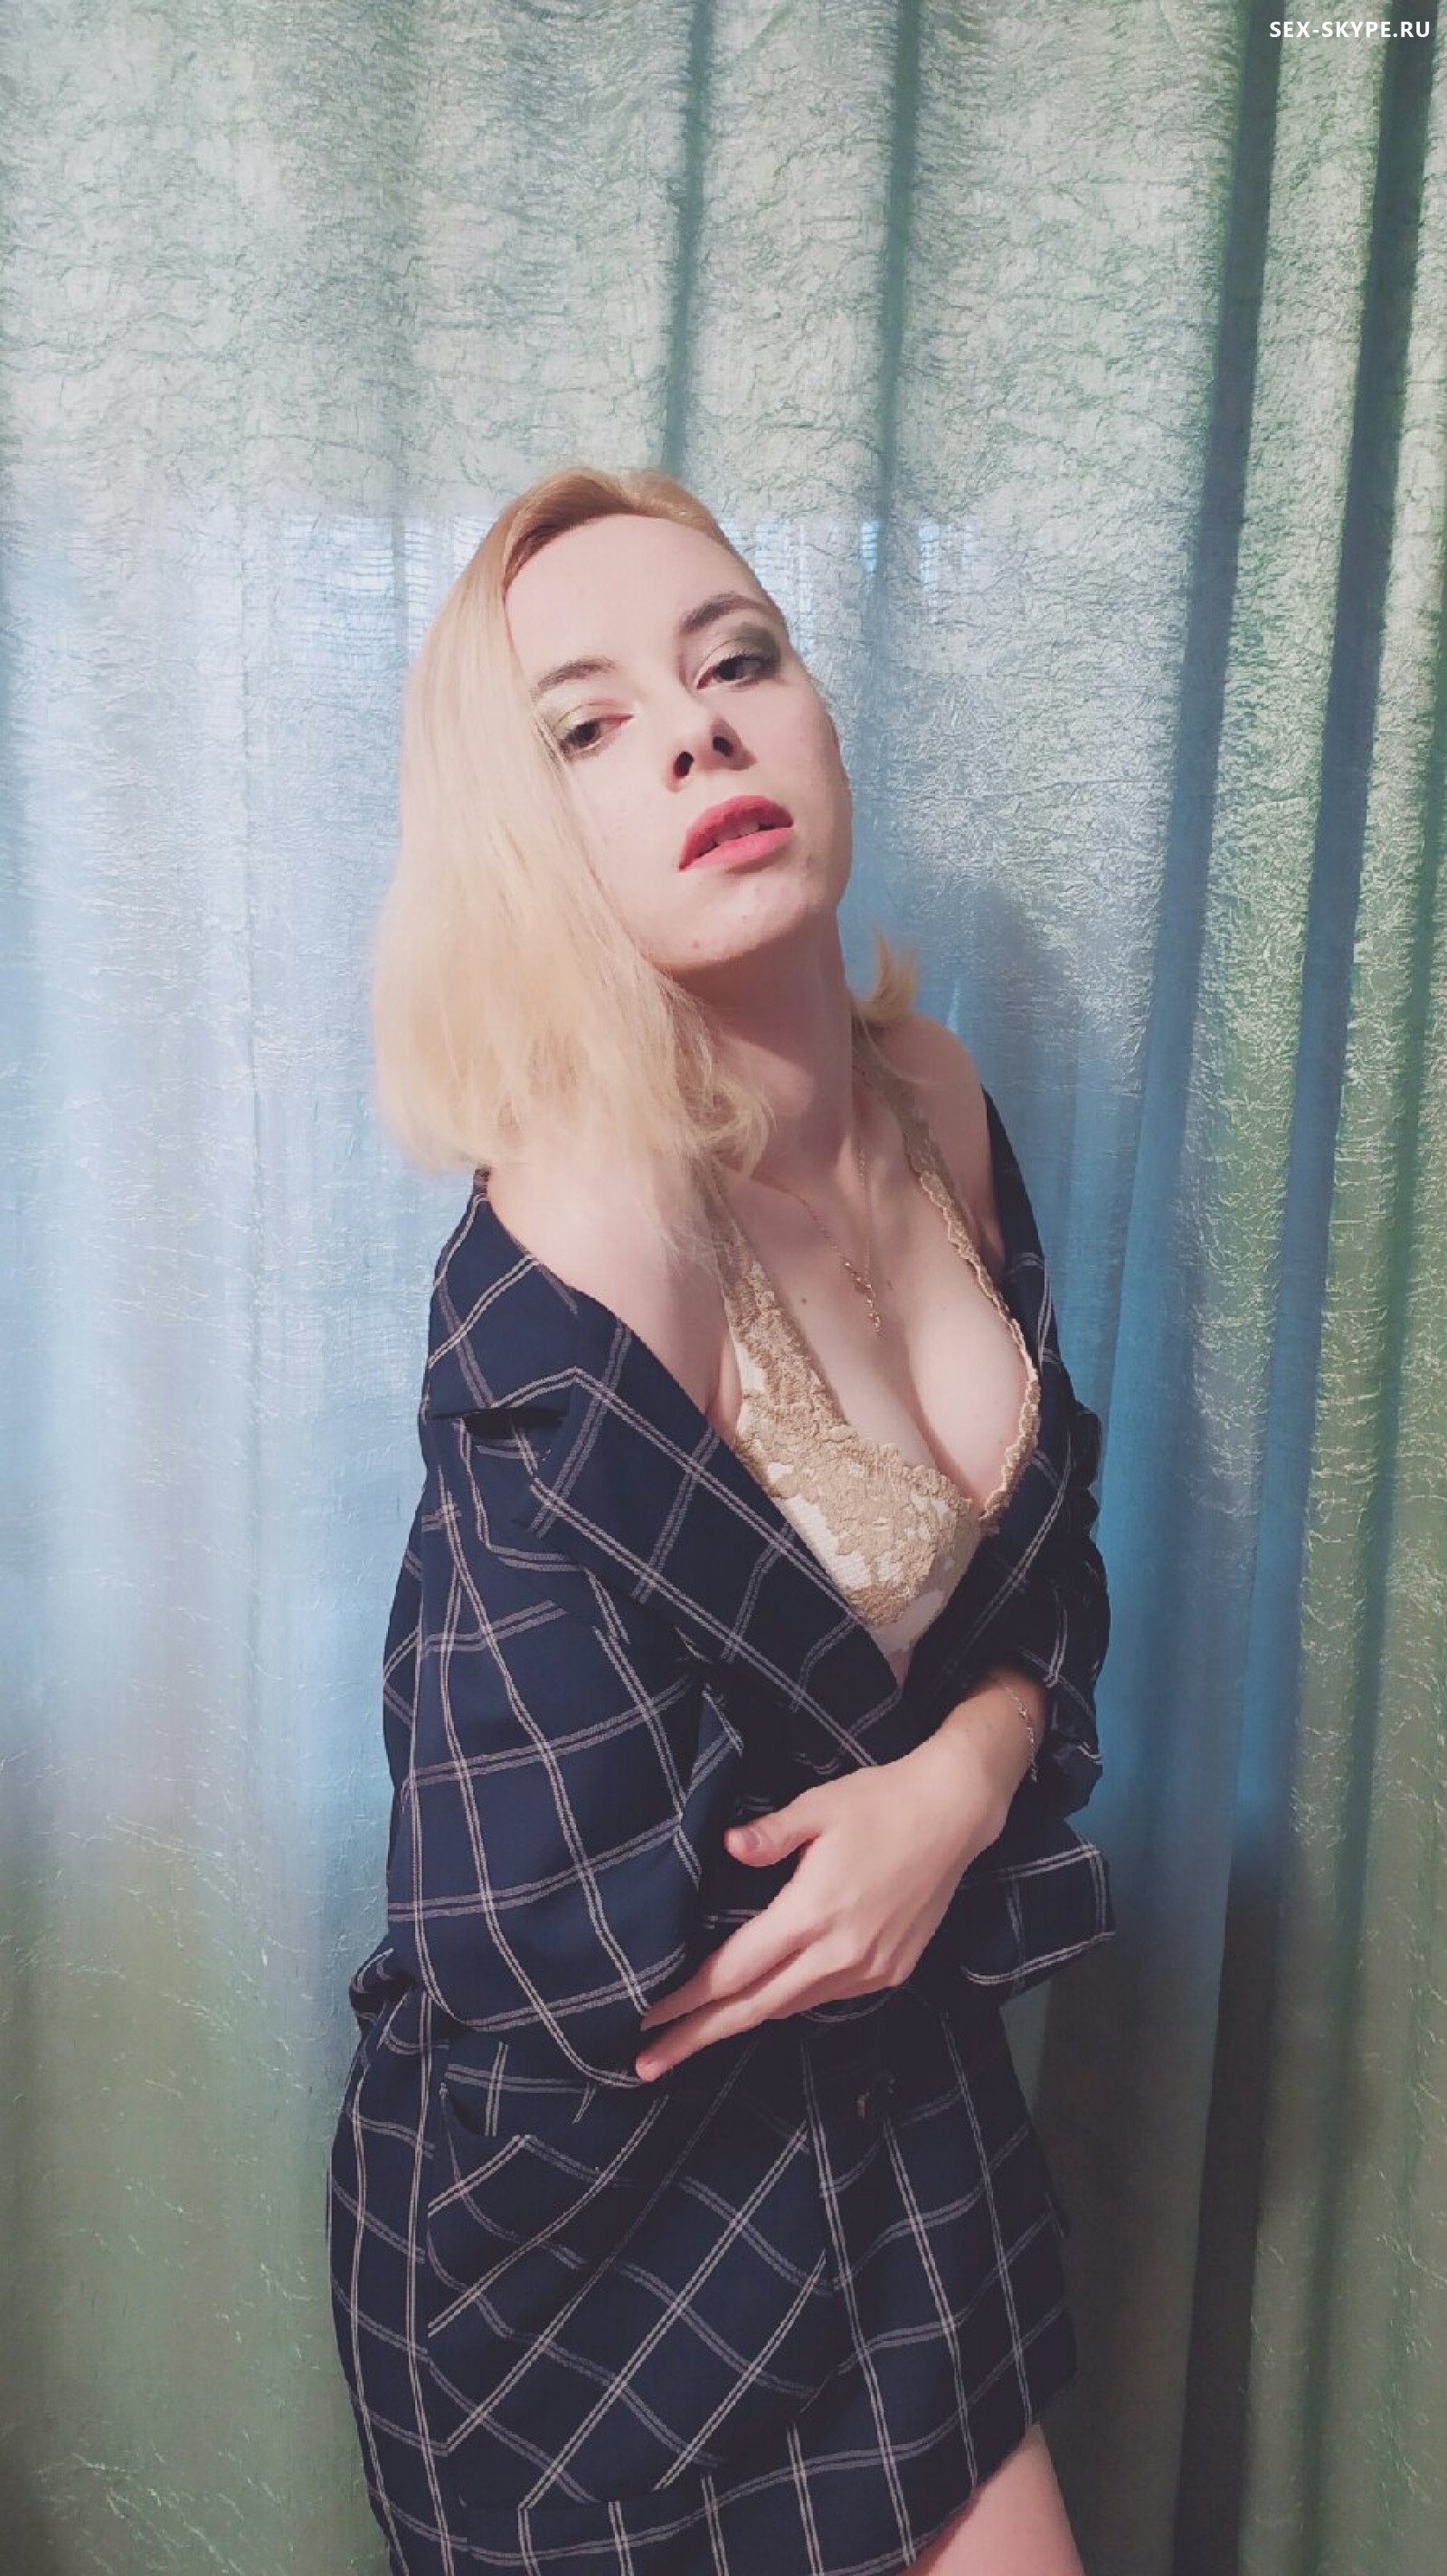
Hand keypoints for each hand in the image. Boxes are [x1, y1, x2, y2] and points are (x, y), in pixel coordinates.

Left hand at [633, 1720, 1014, 2077]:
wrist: (956, 1816)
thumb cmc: (881, 1802)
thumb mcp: (819, 1806)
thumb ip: (769, 1834)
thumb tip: (728, 1846)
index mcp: (813, 1912)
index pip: (734, 1970)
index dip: (686, 1999)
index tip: (645, 2019)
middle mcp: (839, 1953)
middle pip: (753, 2008)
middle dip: (697, 2037)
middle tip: (647, 2066)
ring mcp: (868, 1969)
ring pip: (789, 2007)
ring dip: (742, 2021)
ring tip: (697, 2035)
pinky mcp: (889, 1972)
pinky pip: (823, 1997)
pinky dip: (787, 2001)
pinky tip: (764, 1999)